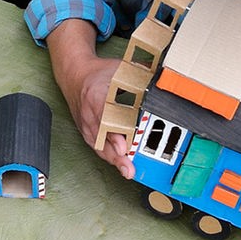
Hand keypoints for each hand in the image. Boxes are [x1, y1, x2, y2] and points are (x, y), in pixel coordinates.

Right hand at [45, 20, 133, 178]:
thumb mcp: (121, 69)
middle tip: (129, 165)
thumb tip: (165, 79)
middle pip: (103, 135)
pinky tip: (122, 165)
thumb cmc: (101, 73)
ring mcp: (86, 124)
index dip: (114, 131)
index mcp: (97, 93)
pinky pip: (98, 147)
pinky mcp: (87, 132)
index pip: (105, 115)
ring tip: (129, 171)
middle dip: (116, 152)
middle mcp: (89, 112)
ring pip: (100, 145)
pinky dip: (110, 158)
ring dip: (115, 160)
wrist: (75, 76)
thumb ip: (142, 75)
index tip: (123, 145)